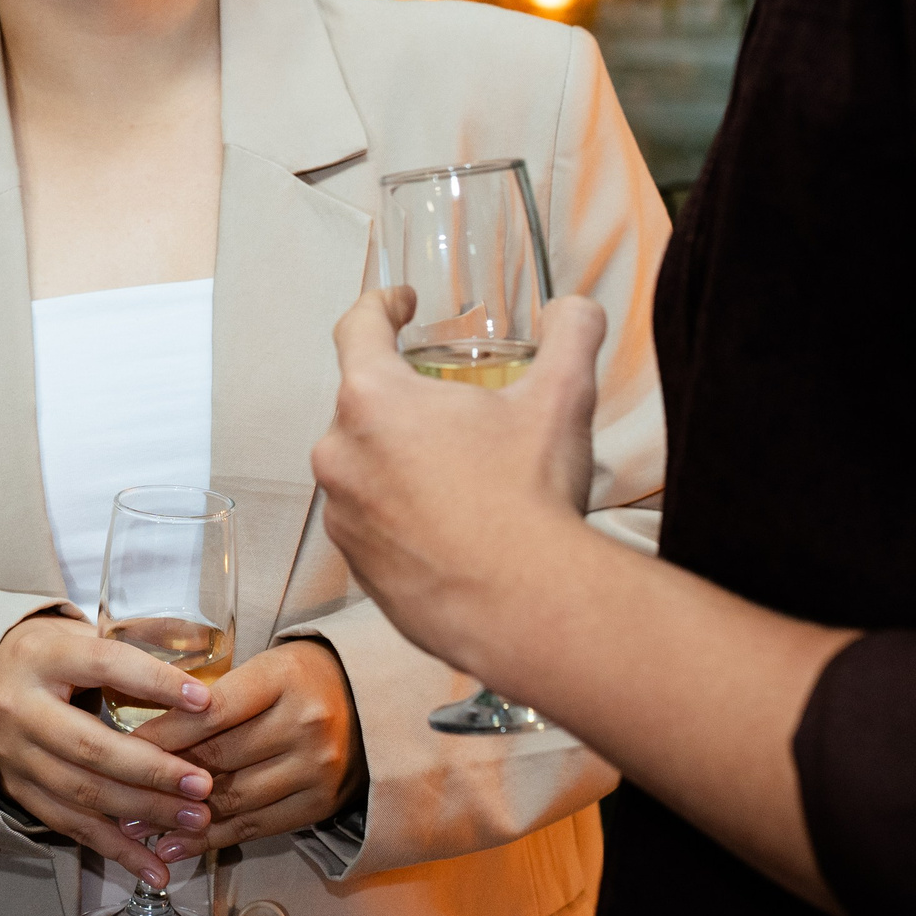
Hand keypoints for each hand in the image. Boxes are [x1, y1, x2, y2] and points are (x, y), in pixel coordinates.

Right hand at [0, 613, 215, 883]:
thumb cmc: (48, 656)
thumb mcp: (78, 634)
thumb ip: (131, 647)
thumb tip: (201, 661)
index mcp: (42, 657)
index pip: (103, 665)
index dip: (155, 683)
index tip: (204, 701)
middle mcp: (22, 709)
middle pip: (91, 746)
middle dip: (153, 770)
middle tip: (202, 784)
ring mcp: (17, 756)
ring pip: (83, 794)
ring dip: (144, 813)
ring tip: (194, 820)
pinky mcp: (20, 791)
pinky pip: (72, 827)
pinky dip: (117, 850)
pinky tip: (155, 867)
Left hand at [134, 640, 366, 862]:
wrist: (368, 702)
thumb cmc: (299, 679)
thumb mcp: (261, 667)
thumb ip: (212, 696)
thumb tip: (144, 730)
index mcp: (282, 678)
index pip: (213, 710)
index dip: (164, 733)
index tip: (122, 747)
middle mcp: (303, 723)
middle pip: (219, 758)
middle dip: (161, 779)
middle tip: (116, 793)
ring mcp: (315, 768)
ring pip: (233, 798)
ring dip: (179, 817)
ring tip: (136, 826)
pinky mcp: (319, 803)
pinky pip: (256, 826)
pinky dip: (212, 838)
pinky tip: (177, 844)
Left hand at [310, 289, 605, 678]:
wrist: (527, 608)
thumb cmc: (531, 499)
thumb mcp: (562, 397)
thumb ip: (571, 335)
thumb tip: (576, 309)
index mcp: (373, 399)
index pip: (358, 328)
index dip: (381, 306)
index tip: (401, 306)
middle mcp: (340, 454)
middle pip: (365, 404)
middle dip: (408, 401)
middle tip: (459, 411)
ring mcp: (343, 517)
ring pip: (367, 467)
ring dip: (404, 462)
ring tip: (465, 478)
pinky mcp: (358, 569)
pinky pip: (374, 524)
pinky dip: (405, 517)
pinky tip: (455, 528)